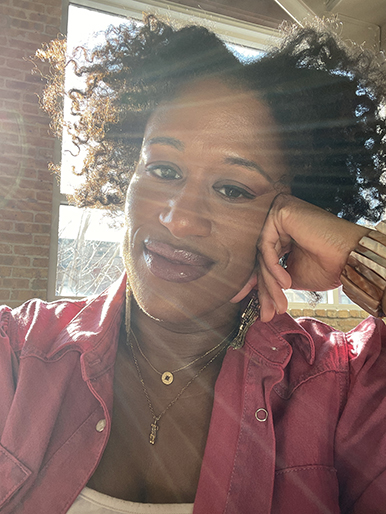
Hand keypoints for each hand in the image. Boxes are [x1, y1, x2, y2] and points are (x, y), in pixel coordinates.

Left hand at [231, 194, 369, 321]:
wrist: (351, 257)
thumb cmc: (328, 265)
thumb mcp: (291, 276)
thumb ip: (270, 278)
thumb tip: (250, 291)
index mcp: (280, 234)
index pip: (261, 259)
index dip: (254, 283)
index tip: (245, 302)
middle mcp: (276, 221)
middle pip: (261, 258)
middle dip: (264, 289)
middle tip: (266, 312)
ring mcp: (277, 214)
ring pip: (263, 254)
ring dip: (271, 283)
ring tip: (280, 303)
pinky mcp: (280, 212)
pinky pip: (267, 245)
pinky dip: (274, 267)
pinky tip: (286, 282)